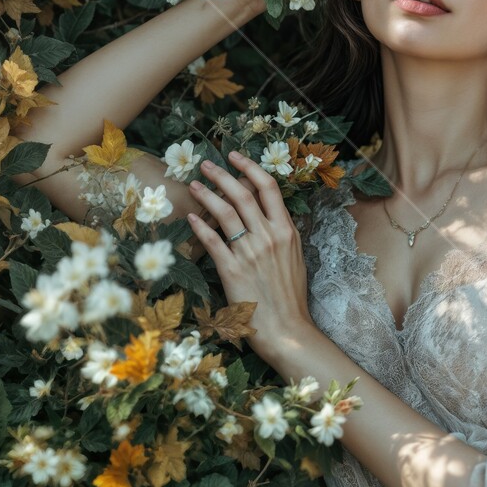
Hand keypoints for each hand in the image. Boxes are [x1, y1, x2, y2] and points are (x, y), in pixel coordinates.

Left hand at [185, 150, 313, 361]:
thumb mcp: (295, 258)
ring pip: (225, 213)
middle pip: (243, 194)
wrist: (287, 328)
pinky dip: (200, 226)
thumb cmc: (291, 297)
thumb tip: (268, 217)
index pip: (269, 188)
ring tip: (195, 185)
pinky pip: (212, 241)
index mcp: (287, 231)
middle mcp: (269, 236)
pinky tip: (190, 217)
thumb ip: (282, 235)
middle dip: (222, 175)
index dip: (250, 168)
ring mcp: (250, 252)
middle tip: (206, 164)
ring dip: (207, 195)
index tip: (235, 157)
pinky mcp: (232, 269)